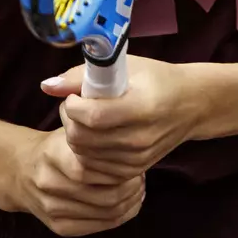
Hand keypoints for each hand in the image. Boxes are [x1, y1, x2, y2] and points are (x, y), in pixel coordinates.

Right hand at [1, 127, 144, 237]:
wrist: (20, 171)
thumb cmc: (56, 147)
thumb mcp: (70, 129)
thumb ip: (96, 130)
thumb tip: (131, 129)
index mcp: (53, 155)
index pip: (94, 168)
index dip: (121, 168)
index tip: (135, 160)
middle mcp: (50, 184)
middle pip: (105, 194)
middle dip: (132, 187)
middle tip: (141, 176)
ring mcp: (53, 209)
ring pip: (106, 212)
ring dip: (130, 202)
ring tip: (138, 188)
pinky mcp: (59, 227)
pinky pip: (100, 226)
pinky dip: (122, 216)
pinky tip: (129, 203)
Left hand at [41, 54, 206, 178]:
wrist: (191, 105)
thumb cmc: (157, 79)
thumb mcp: (126, 67)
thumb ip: (82, 76)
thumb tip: (46, 86)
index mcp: (142, 107)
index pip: (92, 116)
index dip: (73, 106)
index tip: (75, 96)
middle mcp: (141, 137)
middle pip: (83, 138)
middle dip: (69, 120)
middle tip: (75, 106)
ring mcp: (137, 158)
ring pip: (83, 154)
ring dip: (75, 135)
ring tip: (85, 119)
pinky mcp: (133, 170)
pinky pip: (93, 167)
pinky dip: (86, 151)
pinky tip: (94, 136)